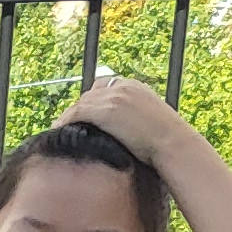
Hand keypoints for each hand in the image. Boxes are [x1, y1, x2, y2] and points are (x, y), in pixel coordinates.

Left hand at [61, 73, 181, 158]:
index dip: (91, 102)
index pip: (104, 87)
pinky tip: (58, 133)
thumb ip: (136, 119)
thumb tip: (127, 133)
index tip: (82, 116)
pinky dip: (65, 122)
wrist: (172, 144)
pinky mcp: (106, 110)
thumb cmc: (166, 143)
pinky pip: (77, 113)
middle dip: (77, 110)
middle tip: (64, 125)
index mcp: (135, 87)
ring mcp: (113, 96)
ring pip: (81, 103)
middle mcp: (123, 86)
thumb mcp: (151, 123)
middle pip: (90, 94)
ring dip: (68, 117)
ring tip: (58, 131)